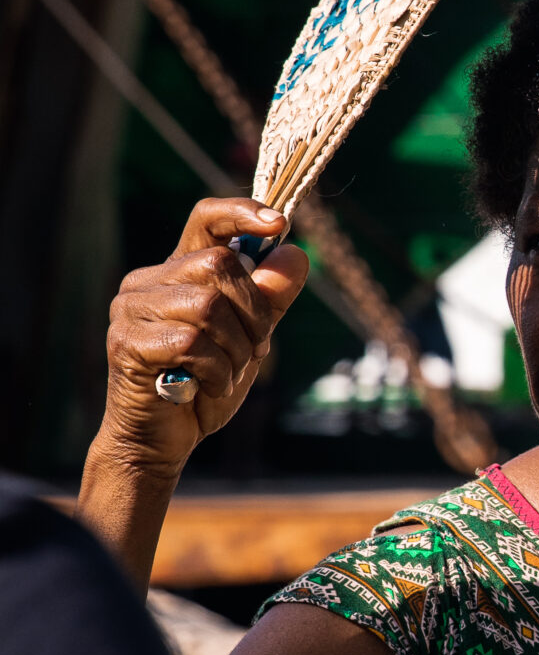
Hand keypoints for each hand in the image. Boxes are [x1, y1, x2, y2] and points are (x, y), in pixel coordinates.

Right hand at [95, 197, 309, 480]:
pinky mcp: (128, 342)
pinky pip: (191, 341)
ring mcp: (132, 309)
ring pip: (208, 305)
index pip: (205, 219)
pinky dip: (216, 370)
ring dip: (236, 349)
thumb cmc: (204, 388)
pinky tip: (208, 387)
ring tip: (226, 374)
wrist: (163, 442)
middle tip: (252, 352)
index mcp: (177, 272)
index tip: (279, 224)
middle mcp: (148, 281)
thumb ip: (271, 300)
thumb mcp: (250, 341)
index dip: (242, 213)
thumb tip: (295, 254)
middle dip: (253, 314)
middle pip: (219, 264)